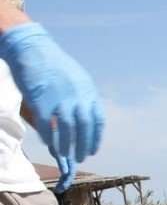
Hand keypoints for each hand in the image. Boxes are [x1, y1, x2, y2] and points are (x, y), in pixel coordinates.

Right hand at [0, 22, 103, 188]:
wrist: (31, 47)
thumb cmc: (53, 64)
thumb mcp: (76, 78)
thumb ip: (82, 98)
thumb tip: (87, 120)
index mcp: (87, 90)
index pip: (97, 120)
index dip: (95, 138)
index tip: (92, 150)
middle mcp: (76, 95)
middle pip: (84, 128)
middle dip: (83, 146)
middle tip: (80, 157)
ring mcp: (59, 97)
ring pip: (67, 130)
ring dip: (67, 145)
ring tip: (65, 154)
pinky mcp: (41, 100)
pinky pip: (46, 125)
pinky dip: (49, 137)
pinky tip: (49, 143)